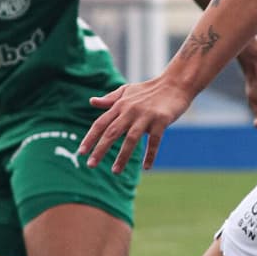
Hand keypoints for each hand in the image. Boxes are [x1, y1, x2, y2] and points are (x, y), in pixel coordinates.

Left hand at [78, 76, 192, 172]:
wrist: (175, 83)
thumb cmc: (149, 89)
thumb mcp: (127, 91)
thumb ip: (110, 99)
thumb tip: (91, 102)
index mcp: (120, 105)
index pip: (101, 123)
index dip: (90, 138)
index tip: (81, 152)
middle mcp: (130, 110)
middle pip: (112, 132)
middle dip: (100, 149)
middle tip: (90, 165)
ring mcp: (146, 115)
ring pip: (131, 139)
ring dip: (122, 156)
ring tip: (115, 171)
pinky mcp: (161, 120)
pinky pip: (154, 140)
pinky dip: (150, 154)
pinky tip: (147, 167)